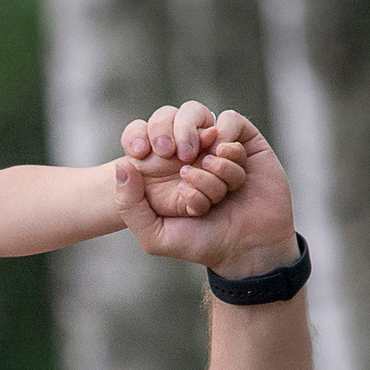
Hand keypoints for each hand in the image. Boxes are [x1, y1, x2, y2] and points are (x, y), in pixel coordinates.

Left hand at [110, 106, 297, 275]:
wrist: (247, 249)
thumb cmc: (201, 244)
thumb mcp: (154, 236)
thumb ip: (129, 205)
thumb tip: (121, 165)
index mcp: (161, 169)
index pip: (141, 133)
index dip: (137, 137)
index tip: (140, 154)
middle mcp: (188, 154)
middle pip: (170, 120)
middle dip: (172, 143)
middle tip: (181, 169)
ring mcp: (216, 147)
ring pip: (203, 128)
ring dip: (208, 159)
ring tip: (213, 183)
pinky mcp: (245, 142)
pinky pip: (230, 122)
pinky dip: (227, 144)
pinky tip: (225, 165)